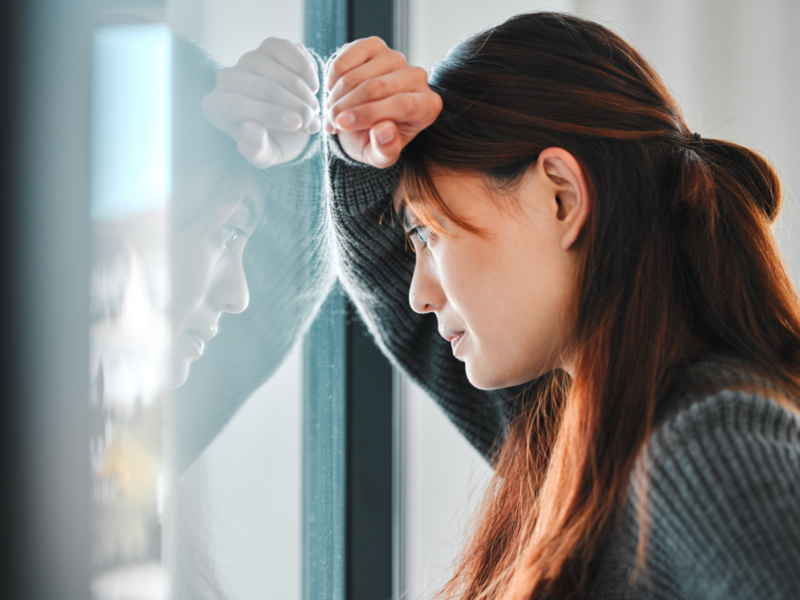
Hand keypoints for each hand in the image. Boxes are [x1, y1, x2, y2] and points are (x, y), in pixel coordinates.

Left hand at [201, 38, 320, 168]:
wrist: (294, 123)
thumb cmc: (274, 142)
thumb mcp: (265, 155)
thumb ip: (254, 149)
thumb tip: (250, 128)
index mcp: (215, 108)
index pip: (235, 105)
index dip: (268, 114)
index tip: (296, 124)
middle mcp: (226, 79)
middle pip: (259, 87)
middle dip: (292, 105)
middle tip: (311, 122)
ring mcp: (248, 60)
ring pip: (277, 72)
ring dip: (303, 94)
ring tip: (313, 112)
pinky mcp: (269, 46)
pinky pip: (289, 52)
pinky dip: (307, 72)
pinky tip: (313, 89)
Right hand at [325, 37, 441, 167]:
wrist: (360, 121)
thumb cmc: (375, 140)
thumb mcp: (380, 156)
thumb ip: (385, 149)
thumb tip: (383, 130)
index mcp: (428, 106)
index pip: (403, 105)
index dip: (368, 114)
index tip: (342, 124)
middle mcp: (417, 77)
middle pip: (378, 88)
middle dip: (347, 106)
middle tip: (332, 122)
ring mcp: (396, 58)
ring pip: (360, 74)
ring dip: (337, 96)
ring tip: (332, 112)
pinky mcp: (375, 46)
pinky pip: (347, 57)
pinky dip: (333, 78)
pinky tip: (333, 92)